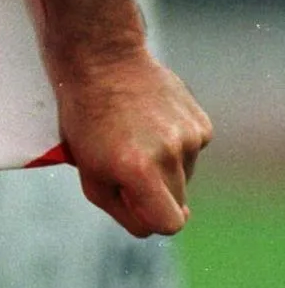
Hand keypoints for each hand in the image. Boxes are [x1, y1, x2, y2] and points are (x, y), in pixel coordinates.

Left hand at [54, 48, 211, 237]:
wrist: (103, 61)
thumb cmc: (87, 120)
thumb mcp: (90, 175)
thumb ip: (123, 211)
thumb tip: (157, 226)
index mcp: (139, 170)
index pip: (169, 224)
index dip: (151, 219)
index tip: (134, 201)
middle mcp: (170, 153)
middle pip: (177, 203)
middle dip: (154, 193)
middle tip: (126, 162)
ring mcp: (189, 136)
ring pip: (185, 177)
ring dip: (164, 168)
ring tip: (136, 136)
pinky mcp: (201, 123)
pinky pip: (192, 153)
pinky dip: (175, 146)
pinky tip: (152, 123)